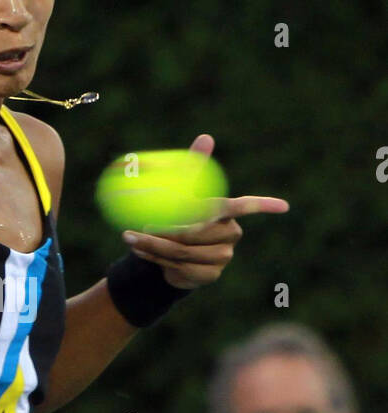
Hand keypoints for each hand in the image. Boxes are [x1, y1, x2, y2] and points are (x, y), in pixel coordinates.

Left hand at [121, 134, 288, 289]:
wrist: (162, 254)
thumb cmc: (174, 216)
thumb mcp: (178, 190)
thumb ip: (192, 168)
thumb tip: (206, 137)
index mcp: (227, 213)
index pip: (245, 207)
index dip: (264, 206)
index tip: (284, 207)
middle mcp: (230, 235)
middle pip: (198, 231)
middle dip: (167, 228)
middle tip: (141, 224)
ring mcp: (222, 258)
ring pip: (184, 251)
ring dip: (154, 244)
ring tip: (129, 237)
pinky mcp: (208, 275)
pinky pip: (179, 267)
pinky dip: (155, 258)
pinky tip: (139, 251)